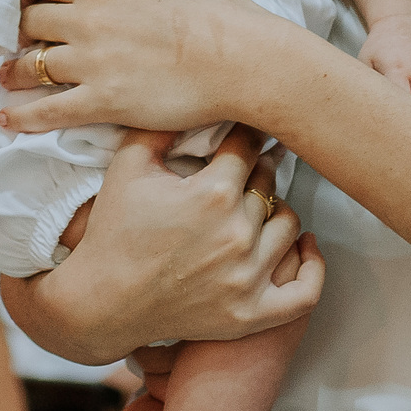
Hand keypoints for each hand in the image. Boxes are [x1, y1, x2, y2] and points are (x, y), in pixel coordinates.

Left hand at [0, 0, 276, 136]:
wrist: (240, 59)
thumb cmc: (216, 4)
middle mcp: (86, 22)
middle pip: (30, 20)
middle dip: (21, 26)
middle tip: (20, 35)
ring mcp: (91, 65)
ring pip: (31, 65)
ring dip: (13, 69)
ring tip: (6, 75)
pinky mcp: (102, 102)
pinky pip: (49, 111)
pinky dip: (22, 116)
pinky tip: (6, 119)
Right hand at [0, 125, 323, 360]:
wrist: (99, 303)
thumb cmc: (112, 232)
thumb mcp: (127, 166)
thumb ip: (161, 126)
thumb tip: (190, 96)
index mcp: (211, 194)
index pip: (247, 148)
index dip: (243, 137)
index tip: (241, 136)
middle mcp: (236, 234)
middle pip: (268, 184)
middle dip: (254, 173)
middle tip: (242, 171)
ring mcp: (247, 278)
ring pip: (289, 225)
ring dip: (275, 211)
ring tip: (257, 206)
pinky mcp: (250, 315)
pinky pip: (304, 291)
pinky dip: (311, 267)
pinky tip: (304, 246)